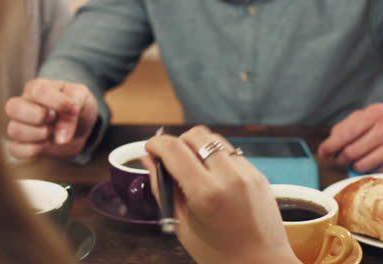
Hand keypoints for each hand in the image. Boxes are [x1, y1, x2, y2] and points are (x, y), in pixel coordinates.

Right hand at [4, 79, 97, 158]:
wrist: (81, 126)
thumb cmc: (78, 106)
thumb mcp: (82, 98)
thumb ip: (73, 109)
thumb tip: (60, 139)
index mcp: (37, 88)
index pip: (38, 92)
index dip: (57, 102)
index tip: (74, 109)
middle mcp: (23, 104)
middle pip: (12, 107)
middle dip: (38, 116)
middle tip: (54, 119)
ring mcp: (20, 125)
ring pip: (13, 130)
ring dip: (39, 134)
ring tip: (53, 133)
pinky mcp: (22, 144)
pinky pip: (15, 150)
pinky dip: (32, 150)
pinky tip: (46, 146)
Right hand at [143, 126, 299, 263]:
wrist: (262, 263)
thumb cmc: (219, 253)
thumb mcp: (181, 225)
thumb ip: (163, 189)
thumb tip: (150, 161)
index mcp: (206, 194)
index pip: (174, 149)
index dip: (156, 144)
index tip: (151, 149)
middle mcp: (229, 177)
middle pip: (196, 135)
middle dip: (177, 142)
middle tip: (171, 160)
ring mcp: (247, 172)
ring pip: (214, 139)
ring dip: (197, 146)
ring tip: (192, 167)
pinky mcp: (257, 173)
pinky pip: (230, 152)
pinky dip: (215, 157)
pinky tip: (212, 176)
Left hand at [318, 103, 382, 172]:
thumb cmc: (381, 122)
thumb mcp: (364, 117)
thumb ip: (344, 128)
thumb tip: (327, 147)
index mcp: (373, 114)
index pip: (345, 134)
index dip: (330, 146)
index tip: (323, 152)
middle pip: (351, 152)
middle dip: (341, 159)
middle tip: (340, 159)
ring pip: (361, 165)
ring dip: (355, 166)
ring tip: (356, 161)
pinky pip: (376, 171)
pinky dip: (370, 170)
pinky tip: (372, 163)